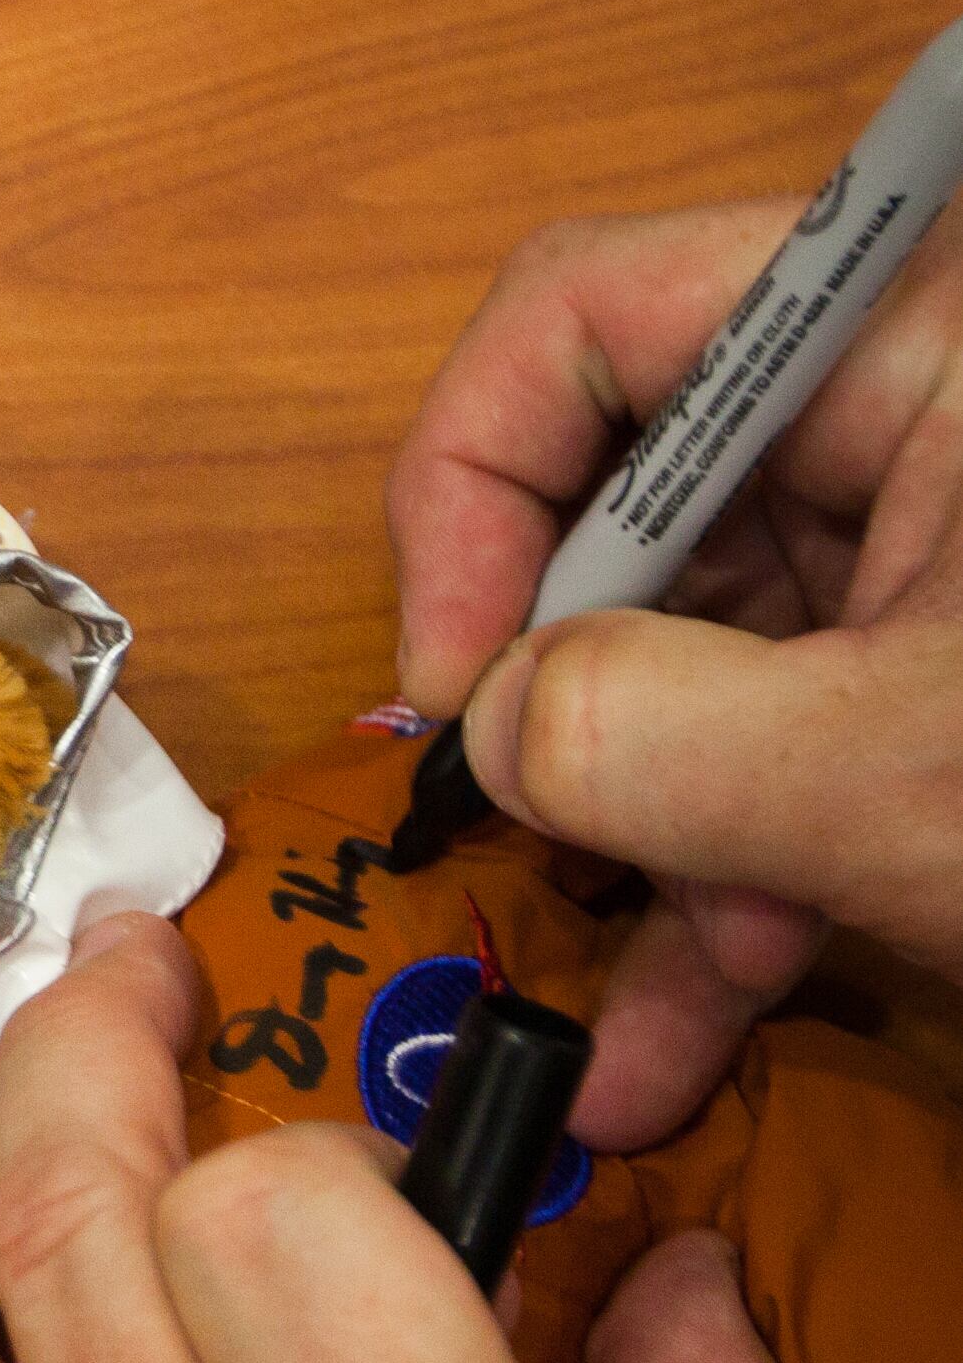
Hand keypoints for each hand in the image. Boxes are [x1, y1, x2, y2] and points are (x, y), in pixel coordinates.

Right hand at [386, 198, 962, 1146]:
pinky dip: (719, 897)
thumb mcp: (907, 775)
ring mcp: (939, 565)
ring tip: (597, 1008)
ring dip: (632, 844)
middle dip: (558, 699)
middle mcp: (921, 421)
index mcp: (931, 339)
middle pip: (631, 503)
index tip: (450, 685)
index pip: (590, 320)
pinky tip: (671, 1041)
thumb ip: (650, 731)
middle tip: (517, 850)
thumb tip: (495, 727)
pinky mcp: (950, 699)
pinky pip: (779, 761)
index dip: (467, 489)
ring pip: (699, 662)